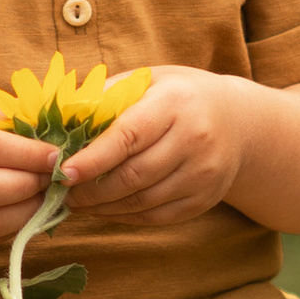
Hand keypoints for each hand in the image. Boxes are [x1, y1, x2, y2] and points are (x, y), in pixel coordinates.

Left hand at [61, 65, 251, 224]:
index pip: (129, 136)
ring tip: (76, 202)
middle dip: (91, 190)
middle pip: (134, 176)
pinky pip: (157, 216)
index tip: (63, 171)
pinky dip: (125, 217)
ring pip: (143, 201)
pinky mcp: (205, 199)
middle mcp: (195, 140)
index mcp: (175, 104)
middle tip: (60, 192)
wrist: (239, 122)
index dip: (93, 159)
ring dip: (103, 207)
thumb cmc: (179, 96)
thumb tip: (60, 116)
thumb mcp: (148, 81)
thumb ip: (106, 96)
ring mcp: (203, 174)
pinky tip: (104, 209)